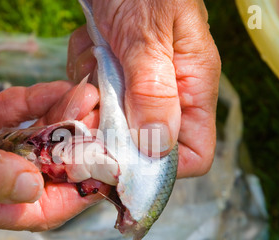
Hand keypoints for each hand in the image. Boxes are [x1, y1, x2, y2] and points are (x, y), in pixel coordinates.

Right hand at [0, 43, 103, 232]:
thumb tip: (34, 188)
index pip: (34, 211)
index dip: (75, 194)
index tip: (105, 171)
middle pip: (39, 175)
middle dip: (73, 149)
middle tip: (99, 122)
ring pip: (28, 144)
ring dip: (58, 122)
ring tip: (85, 99)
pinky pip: (10, 119)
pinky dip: (33, 106)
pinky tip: (57, 91)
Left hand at [67, 0, 220, 177]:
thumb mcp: (149, 34)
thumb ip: (153, 89)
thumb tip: (158, 147)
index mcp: (192, 89)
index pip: (194, 155)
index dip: (161, 167)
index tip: (121, 155)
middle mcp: (168, 97)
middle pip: (141, 146)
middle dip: (109, 126)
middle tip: (93, 95)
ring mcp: (139, 88)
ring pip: (110, 121)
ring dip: (93, 91)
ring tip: (98, 50)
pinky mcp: (116, 77)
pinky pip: (93, 95)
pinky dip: (84, 71)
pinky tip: (92, 43)